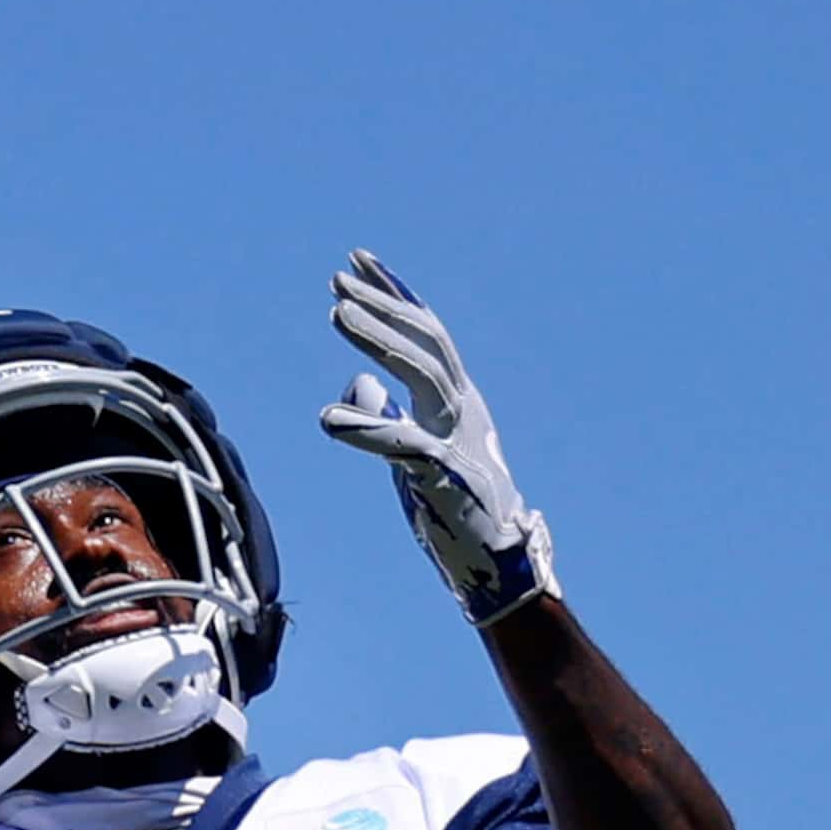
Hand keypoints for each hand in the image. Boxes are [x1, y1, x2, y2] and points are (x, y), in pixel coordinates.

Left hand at [319, 250, 559, 625]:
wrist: (500, 567)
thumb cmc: (458, 510)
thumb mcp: (415, 455)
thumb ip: (388, 416)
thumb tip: (358, 385)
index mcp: (460, 402)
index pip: (427, 334)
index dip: (394, 295)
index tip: (359, 261)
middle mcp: (465, 411)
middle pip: (428, 341)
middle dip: (383, 305)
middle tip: (338, 279)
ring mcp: (459, 441)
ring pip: (425, 373)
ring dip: (380, 339)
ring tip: (337, 312)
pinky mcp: (447, 478)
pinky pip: (405, 447)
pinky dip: (368, 430)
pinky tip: (330, 418)